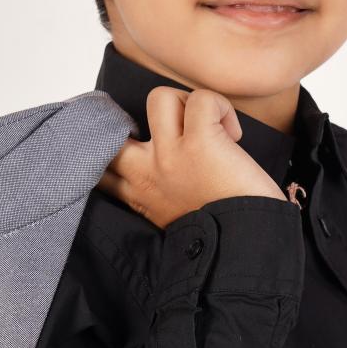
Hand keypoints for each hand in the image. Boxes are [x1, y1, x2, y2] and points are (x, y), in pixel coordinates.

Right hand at [96, 84, 288, 228]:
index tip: (125, 145)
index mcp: (140, 195)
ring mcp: (170, 155)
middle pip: (114, 129)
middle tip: (170, 124)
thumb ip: (158, 199)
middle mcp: (147, 172)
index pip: (100, 168)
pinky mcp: (200, 141)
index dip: (104, 149)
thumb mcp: (172, 222)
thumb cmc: (221, 237)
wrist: (246, 250)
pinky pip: (202, 99)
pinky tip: (233, 132)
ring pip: (158, 98)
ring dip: (185, 103)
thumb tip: (167, 171)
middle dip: (132, 116)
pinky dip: (221, 107)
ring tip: (207, 126)